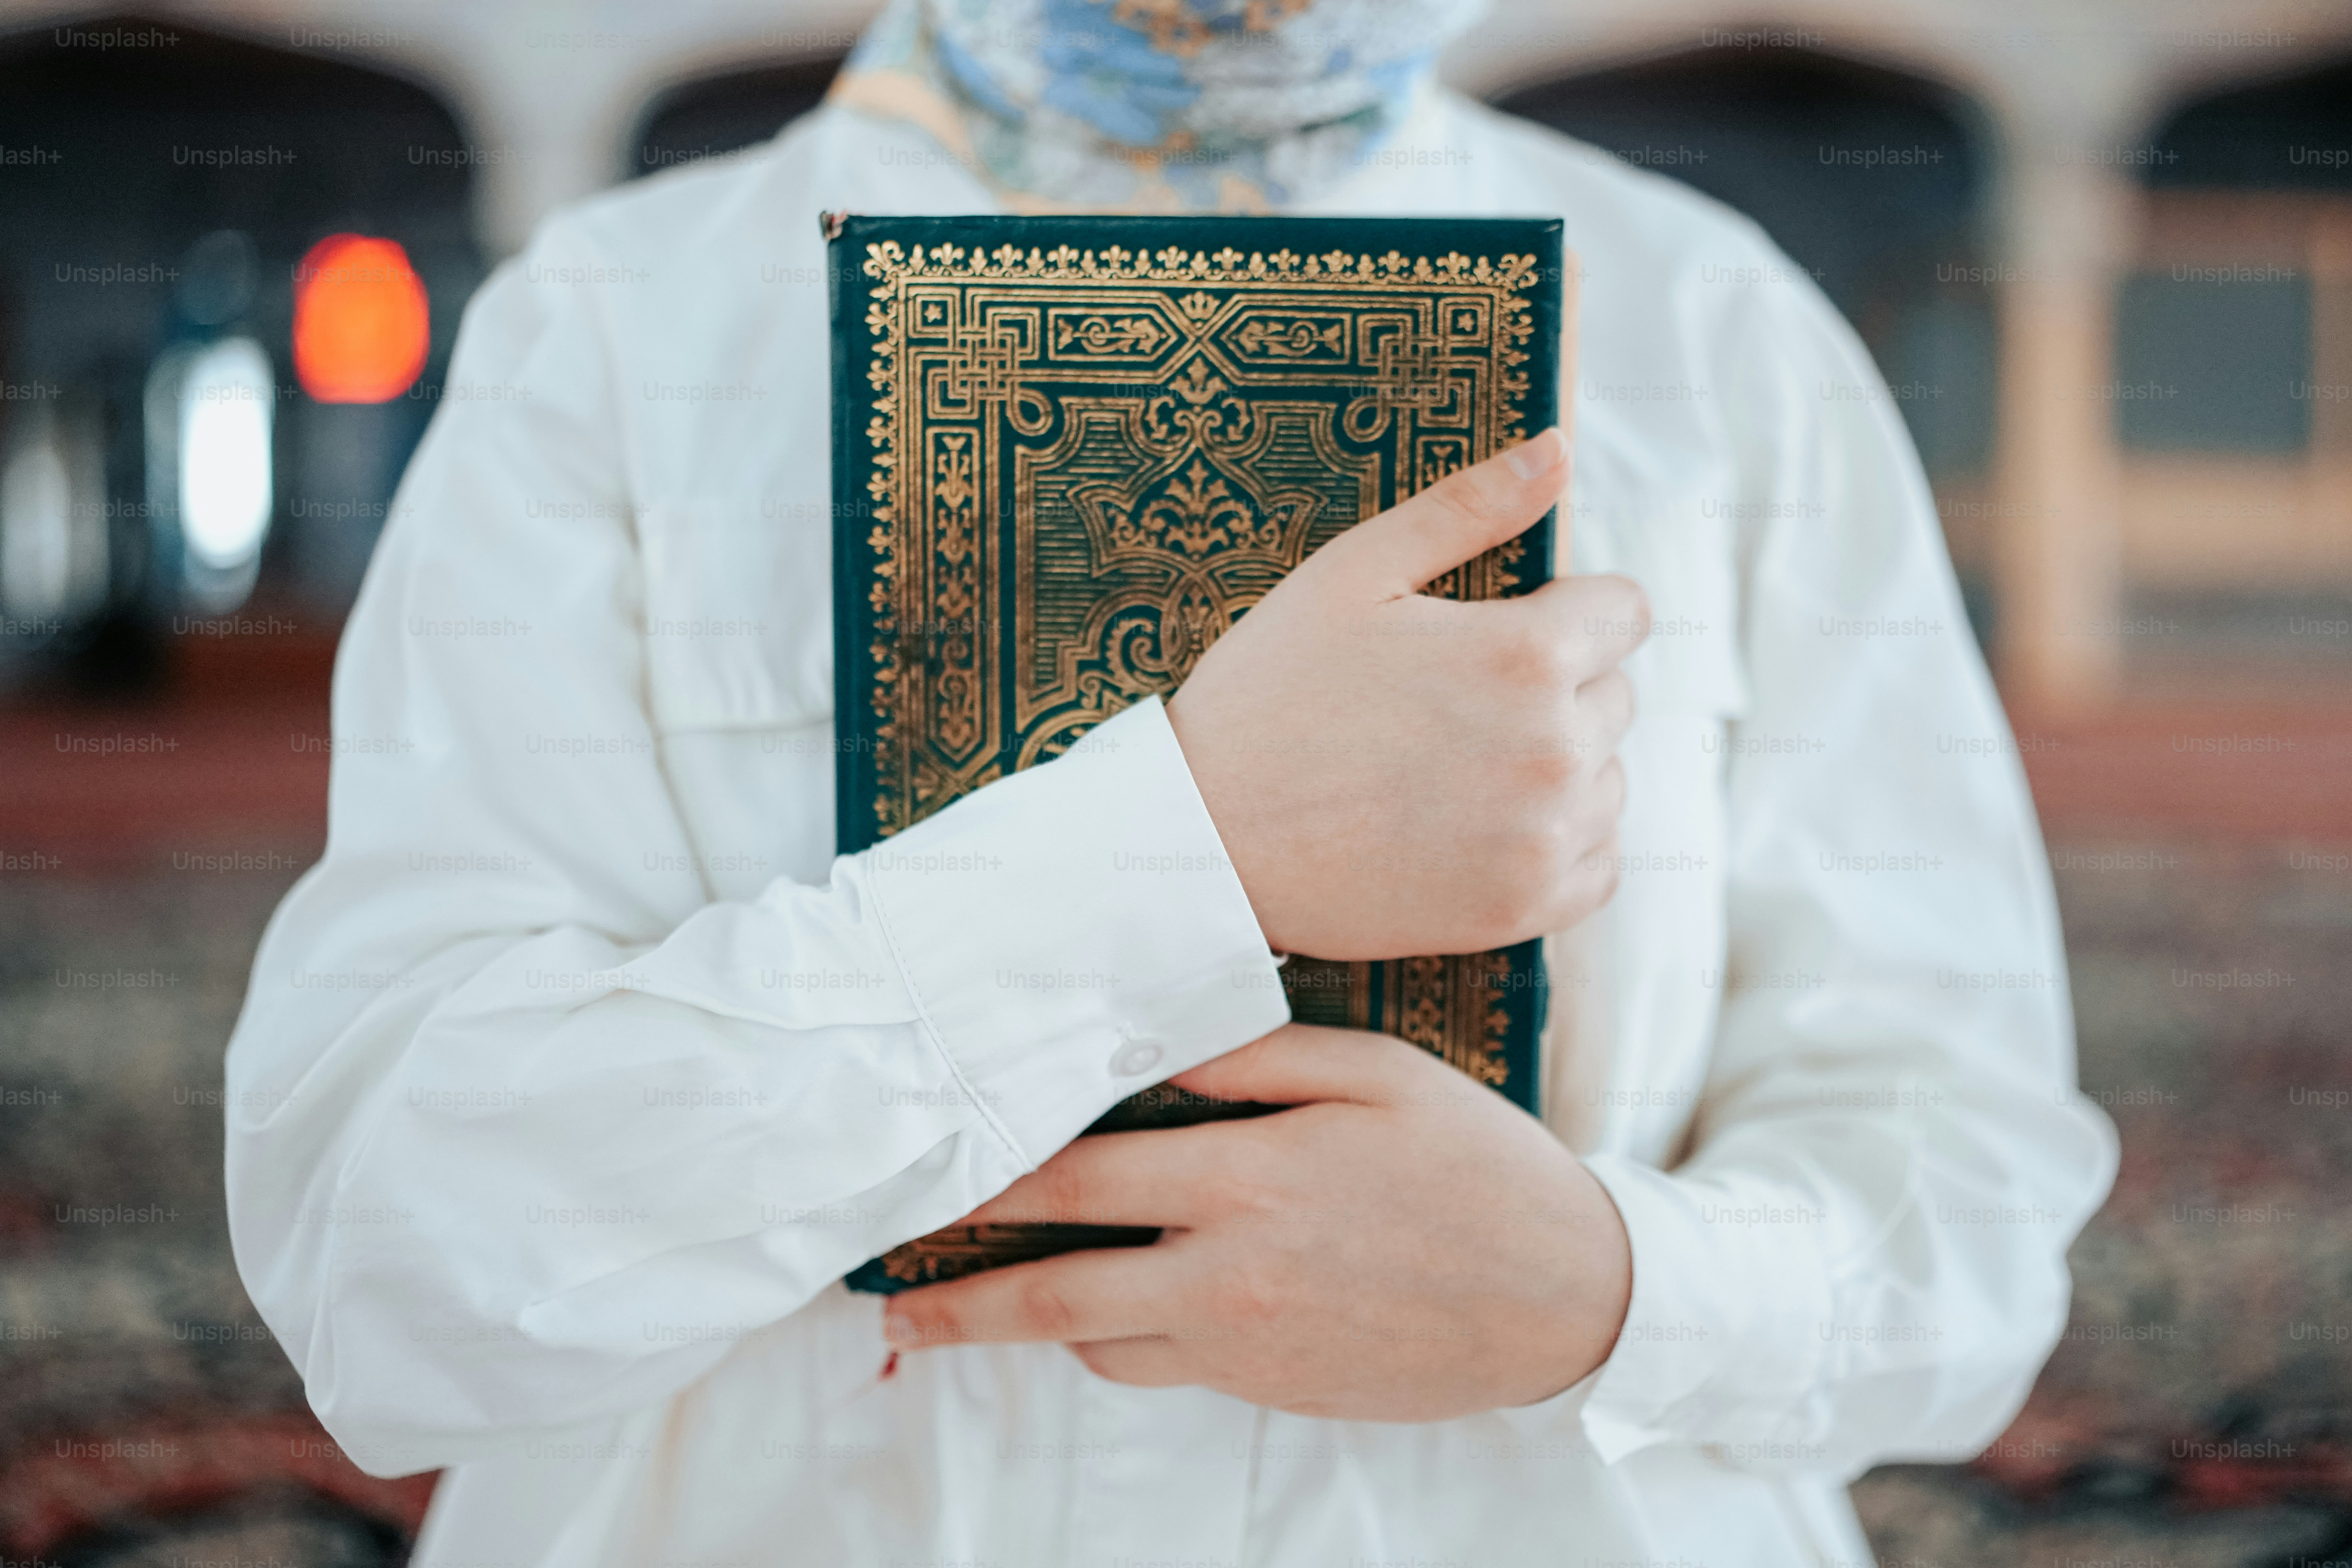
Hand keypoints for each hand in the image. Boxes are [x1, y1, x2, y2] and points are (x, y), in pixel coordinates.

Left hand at [881, 1024, 1632, 1421]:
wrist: (1564, 1297)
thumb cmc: (1475, 1166)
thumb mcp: (1378, 1073)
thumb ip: (1259, 1056)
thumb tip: (1159, 1053)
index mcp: (1250, 1178)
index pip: (1080, 1180)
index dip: (990, 1185)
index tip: (926, 1188)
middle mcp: (1230, 1272)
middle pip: (1058, 1294)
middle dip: (963, 1300)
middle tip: (892, 1304)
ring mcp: (1247, 1343)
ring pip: (1101, 1344)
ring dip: (1035, 1325)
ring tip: (979, 1305)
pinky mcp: (1270, 1387)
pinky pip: (1161, 1369)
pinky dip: (1116, 1342)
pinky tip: (1109, 1310)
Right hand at [1166, 427, 1647, 959]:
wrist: (1206, 840)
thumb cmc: (1268, 694)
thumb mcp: (1353, 573)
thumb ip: (1467, 507)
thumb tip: (1557, 449)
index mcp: (1526, 654)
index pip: (1626, 612)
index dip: (1568, 612)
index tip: (1504, 633)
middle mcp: (1555, 749)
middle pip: (1616, 697)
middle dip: (1556, 690)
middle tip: (1453, 708)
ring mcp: (1544, 838)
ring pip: (1609, 782)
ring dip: (1559, 770)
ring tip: (1460, 771)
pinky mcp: (1524, 908)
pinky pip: (1598, 866)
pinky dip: (1559, 847)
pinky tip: (1487, 830)